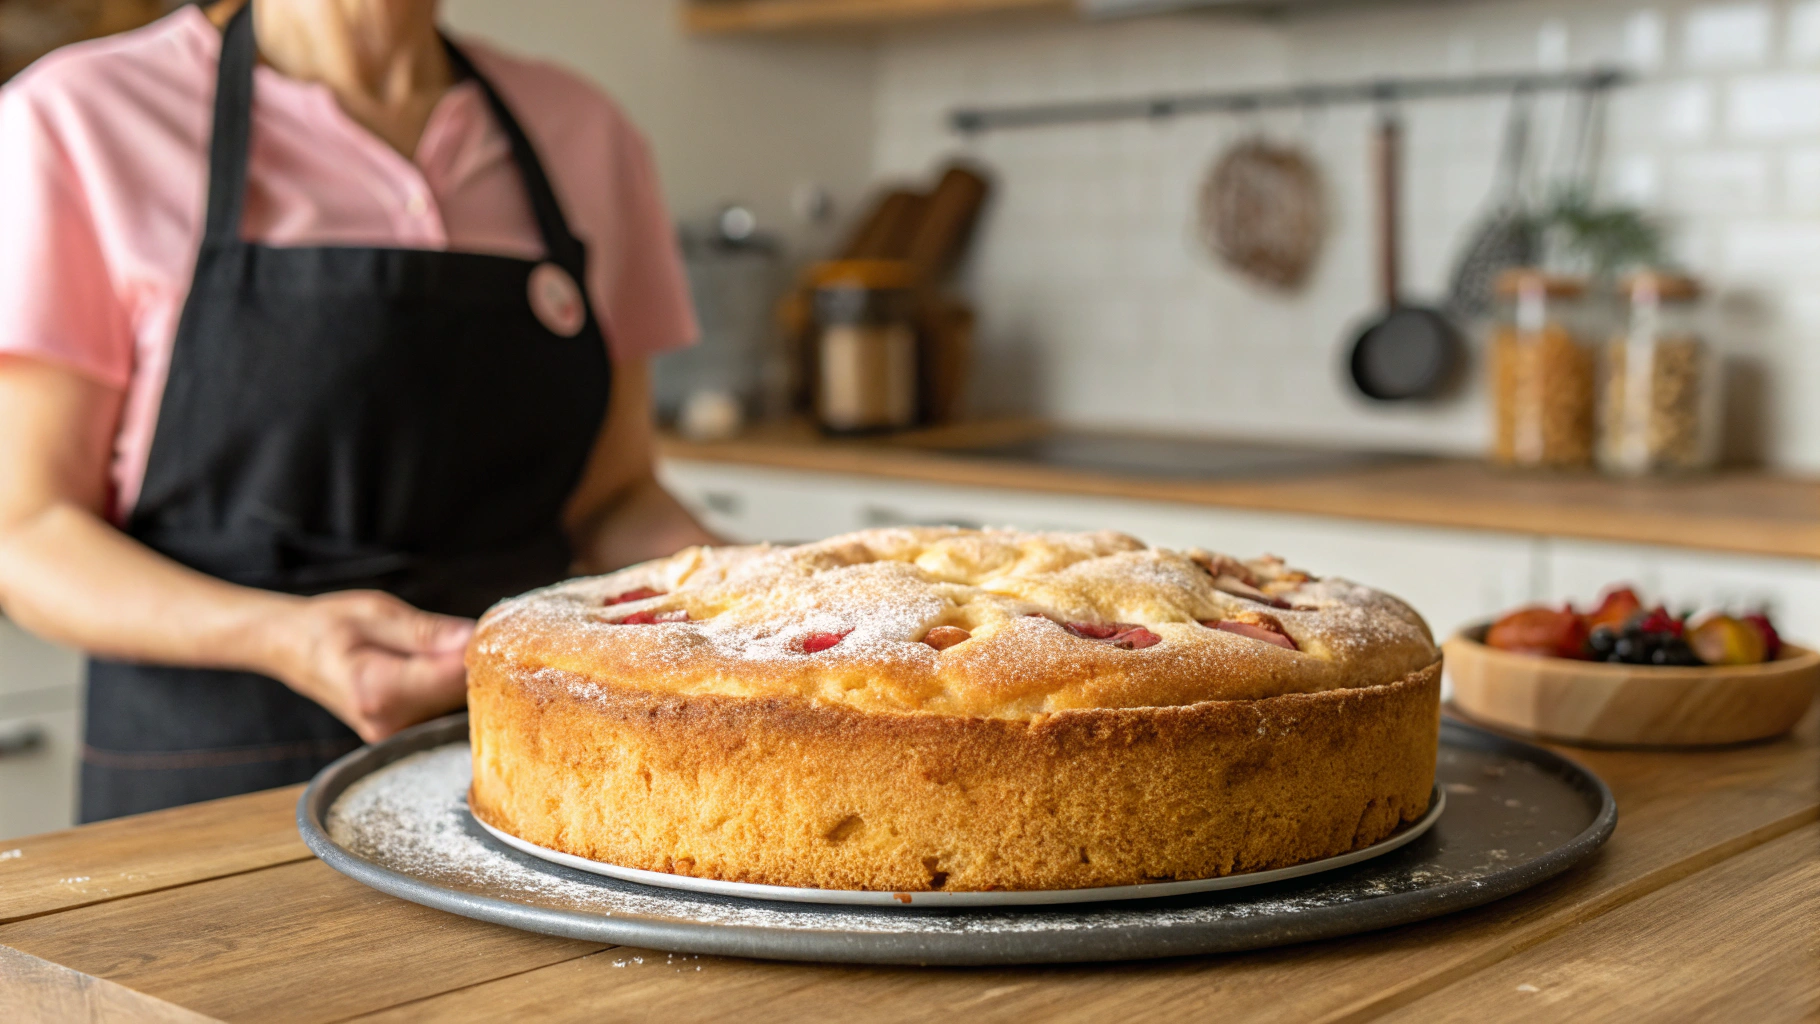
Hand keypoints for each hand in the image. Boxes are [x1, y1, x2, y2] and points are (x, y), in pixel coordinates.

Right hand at [267, 590, 474, 742]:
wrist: (292, 648)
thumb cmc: (328, 625)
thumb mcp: (376, 612)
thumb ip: (425, 631)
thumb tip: (471, 637)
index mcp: (377, 690)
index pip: (453, 677)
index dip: (477, 650)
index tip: (487, 628)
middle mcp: (386, 720)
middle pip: (458, 694)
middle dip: (473, 661)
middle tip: (471, 629)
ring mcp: (392, 732)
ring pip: (453, 703)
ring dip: (462, 673)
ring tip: (447, 641)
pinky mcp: (398, 732)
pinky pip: (439, 707)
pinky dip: (447, 684)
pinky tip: (436, 662)